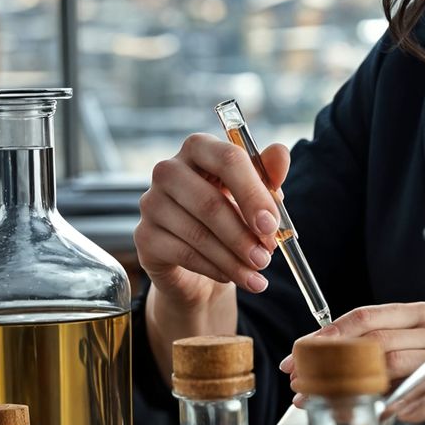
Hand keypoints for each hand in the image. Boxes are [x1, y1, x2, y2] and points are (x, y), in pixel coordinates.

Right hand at [134, 133, 290, 307]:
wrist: (199, 255)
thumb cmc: (230, 211)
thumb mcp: (254, 192)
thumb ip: (268, 173)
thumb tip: (281, 154)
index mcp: (200, 148)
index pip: (228, 160)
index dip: (253, 194)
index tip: (272, 224)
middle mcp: (169, 170)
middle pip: (209, 202)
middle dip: (243, 234)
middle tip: (266, 256)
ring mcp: (151, 203)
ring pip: (198, 234)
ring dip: (233, 258)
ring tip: (257, 272)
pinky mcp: (144, 237)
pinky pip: (184, 254)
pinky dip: (215, 268)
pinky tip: (232, 275)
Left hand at [283, 301, 424, 395]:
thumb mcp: (401, 368)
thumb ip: (370, 357)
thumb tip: (316, 360)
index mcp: (422, 317)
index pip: (368, 316)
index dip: (331, 334)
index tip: (302, 351)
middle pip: (376, 339)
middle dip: (334, 360)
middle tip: (304, 381)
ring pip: (394, 364)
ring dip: (356, 385)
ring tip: (328, 401)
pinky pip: (423, 393)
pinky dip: (396, 404)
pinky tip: (379, 414)